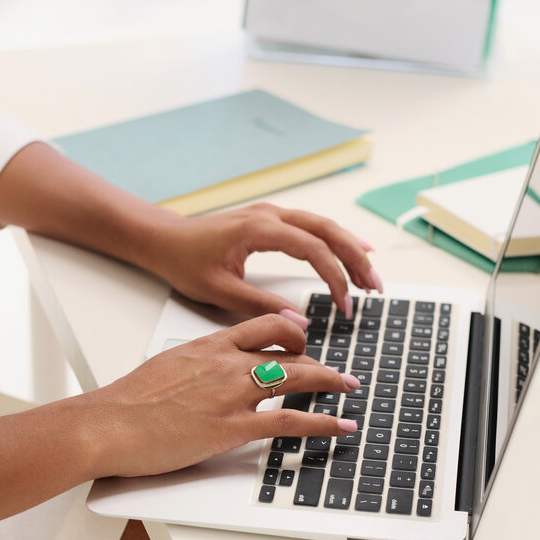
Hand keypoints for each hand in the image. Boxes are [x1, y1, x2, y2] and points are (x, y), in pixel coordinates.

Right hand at [86, 314, 361, 478]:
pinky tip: (341, 426)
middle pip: (287, 351)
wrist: (108, 424)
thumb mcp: (164, 369)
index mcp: (208, 346)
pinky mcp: (233, 427)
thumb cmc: (126, 403)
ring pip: (297, 379)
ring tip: (350, 388)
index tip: (302, 339)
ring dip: (331, 383)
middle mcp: (226, 363)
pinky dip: (323, 423)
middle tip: (338, 371)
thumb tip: (202, 379)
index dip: (290, 331)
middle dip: (319, 361)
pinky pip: (291, 421)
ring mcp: (232, 394)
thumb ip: (193, 368)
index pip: (261, 326)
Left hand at [149, 202, 382, 323]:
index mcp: (260, 228)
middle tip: (376, 288)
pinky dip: (335, 240)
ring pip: (324, 226)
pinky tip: (352, 251)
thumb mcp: (220, 290)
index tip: (345, 306)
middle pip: (328, 231)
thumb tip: (298, 324)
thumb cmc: (184, 261)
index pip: (313, 250)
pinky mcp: (270, 221)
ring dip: (350, 249)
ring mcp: (272, 214)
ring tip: (371, 276)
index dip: (335, 278)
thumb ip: (260, 306)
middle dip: (356, 259)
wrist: (163, 239)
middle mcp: (271, 215)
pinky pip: (312, 226)